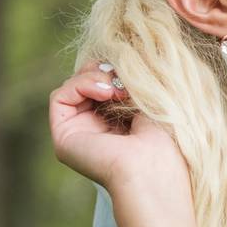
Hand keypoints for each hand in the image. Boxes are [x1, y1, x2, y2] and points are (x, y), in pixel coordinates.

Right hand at [48, 57, 189, 194]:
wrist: (155, 165)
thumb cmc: (166, 135)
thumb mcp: (152, 97)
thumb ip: (131, 78)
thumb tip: (112, 61)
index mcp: (121, 122)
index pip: (108, 82)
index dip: (117, 69)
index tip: (137, 70)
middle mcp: (97, 129)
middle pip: (87, 81)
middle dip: (104, 70)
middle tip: (125, 77)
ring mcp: (79, 134)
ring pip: (73, 86)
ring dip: (95, 76)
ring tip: (119, 88)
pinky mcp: (64, 137)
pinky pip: (60, 96)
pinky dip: (81, 84)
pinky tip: (106, 91)